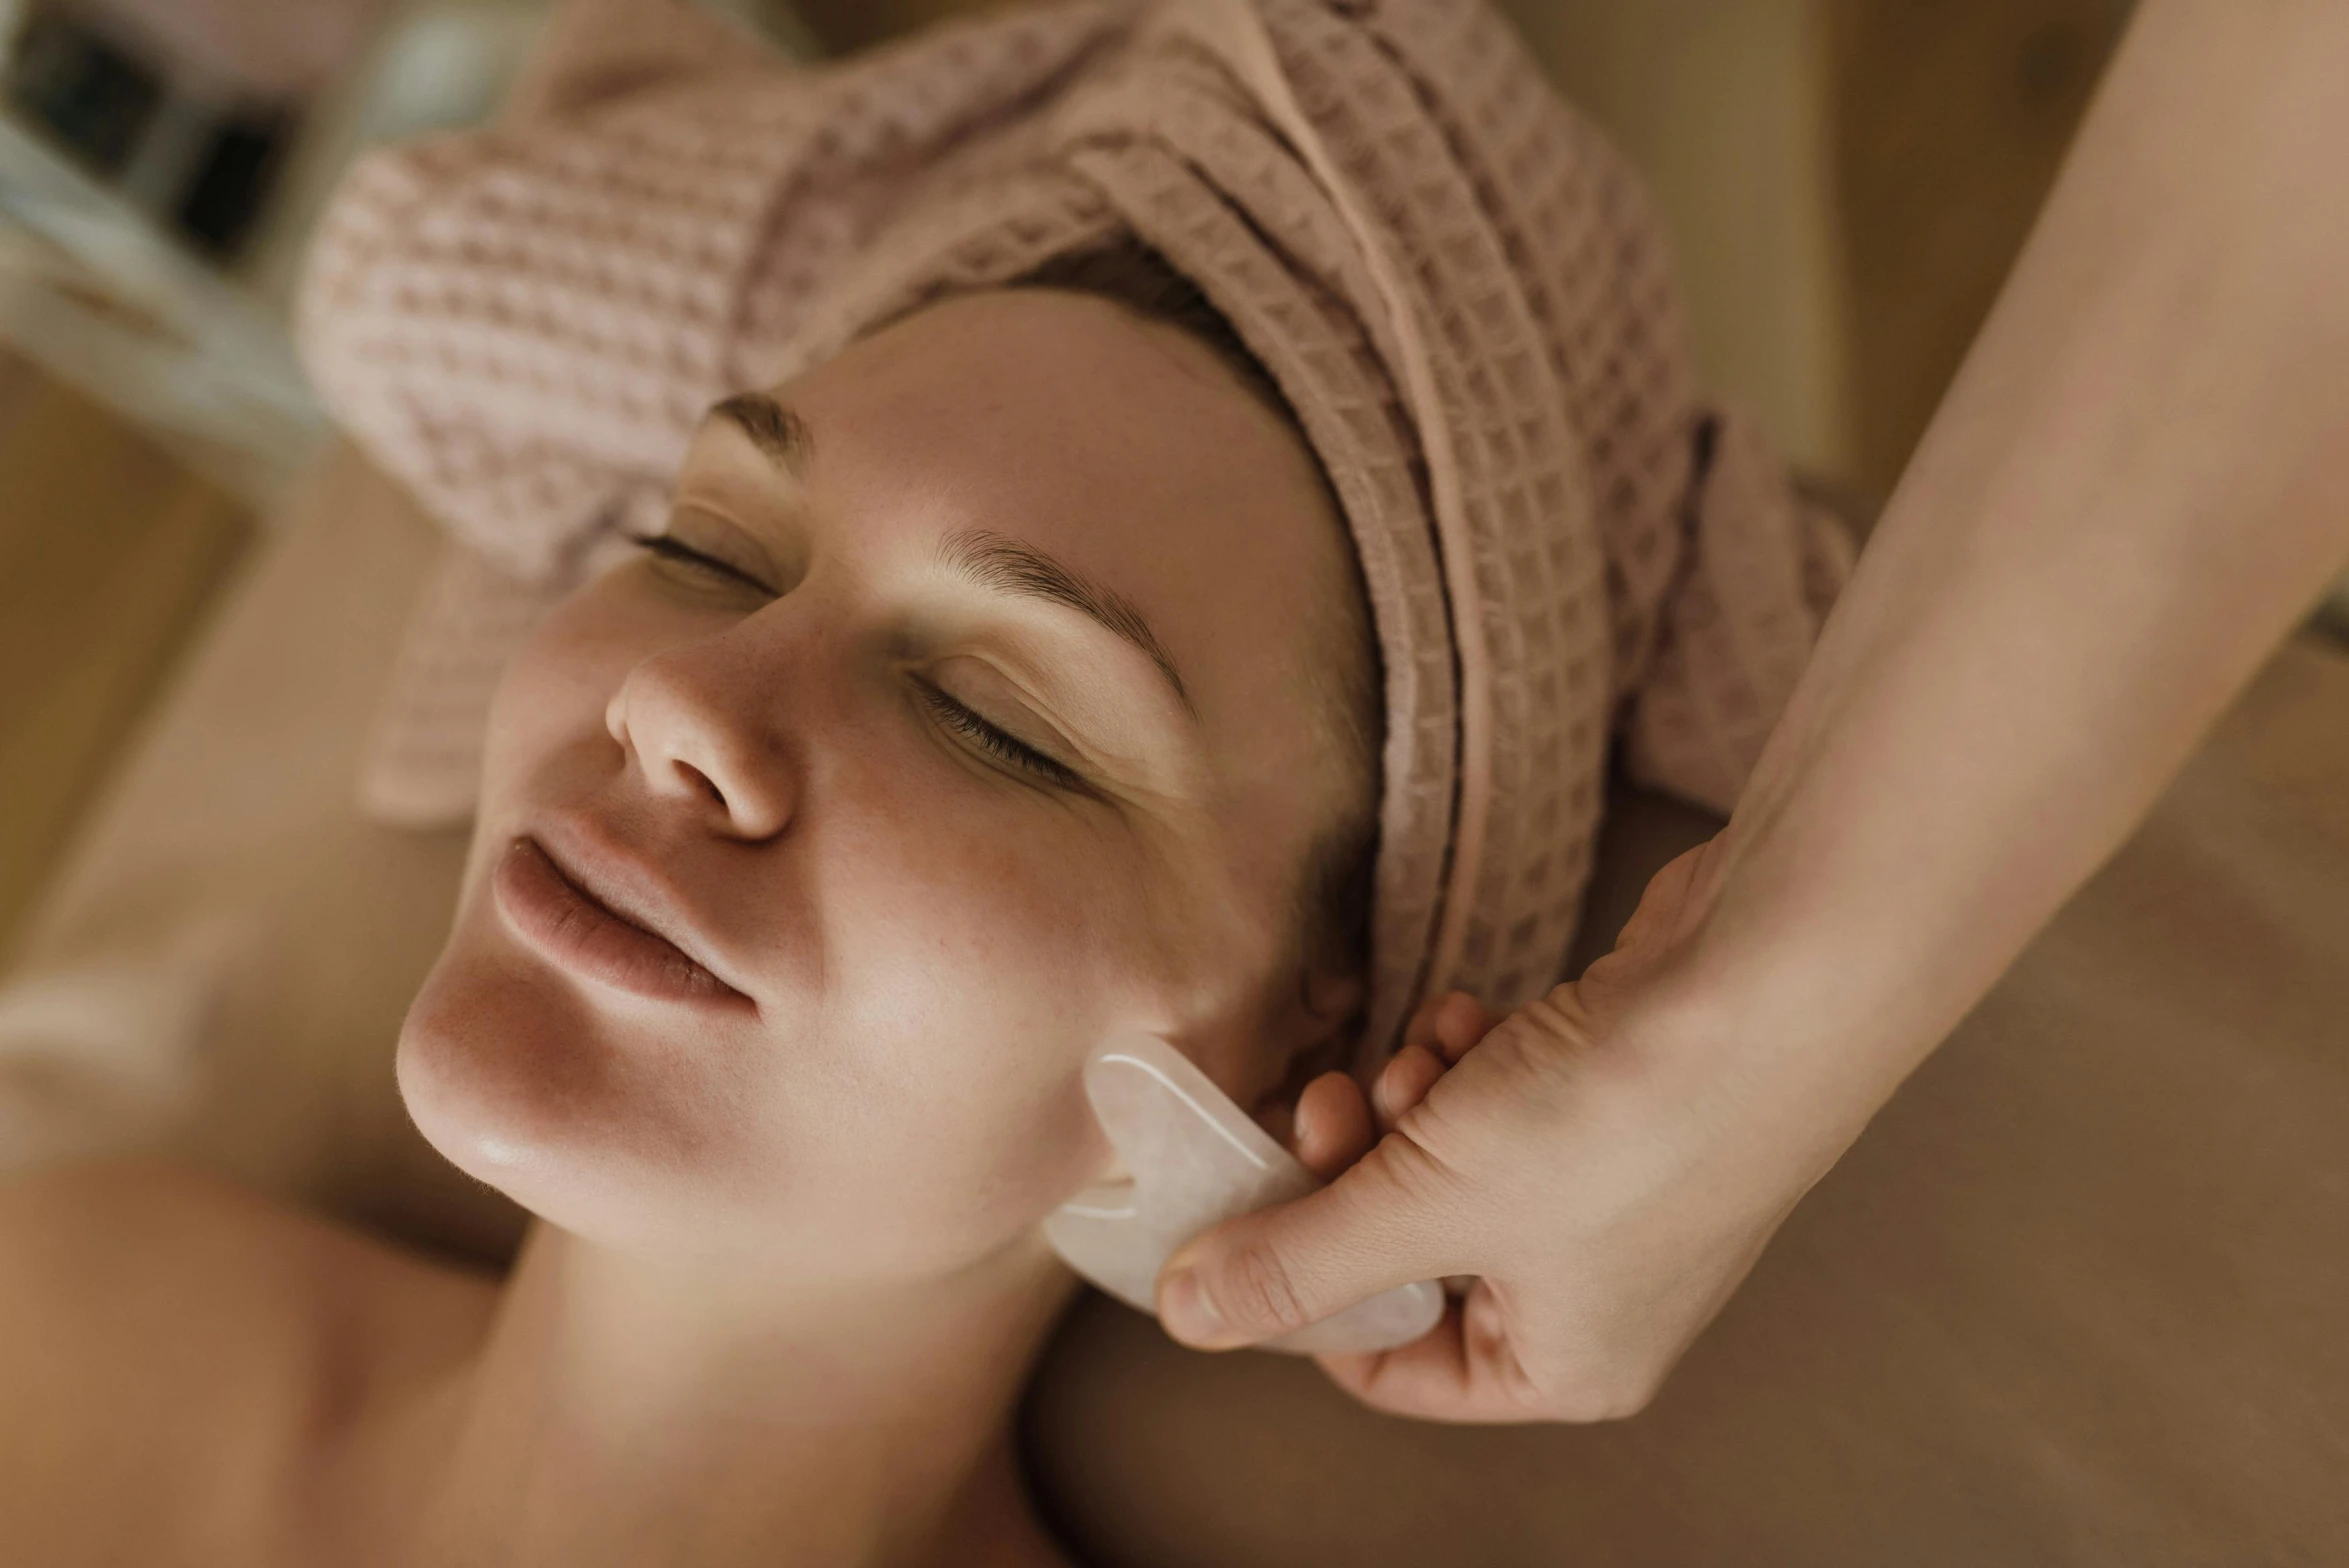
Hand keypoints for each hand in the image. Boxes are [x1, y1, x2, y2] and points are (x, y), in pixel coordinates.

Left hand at [1155, 843, 1855, 1421]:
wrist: (1773, 977)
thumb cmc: (1620, 1120)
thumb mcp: (1424, 1202)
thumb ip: (1296, 1259)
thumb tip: (1185, 1316)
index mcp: (1564, 1366)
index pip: (1390, 1366)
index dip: (1309, 1288)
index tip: (1259, 1203)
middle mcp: (1598, 1297)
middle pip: (1410, 1255)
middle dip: (1356, 1171)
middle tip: (1328, 1100)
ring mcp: (1618, 1194)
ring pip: (1449, 1164)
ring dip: (1410, 1102)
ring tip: (1424, 1052)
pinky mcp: (1621, 1099)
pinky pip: (1501, 1101)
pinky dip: (1469, 1059)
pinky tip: (1473, 1018)